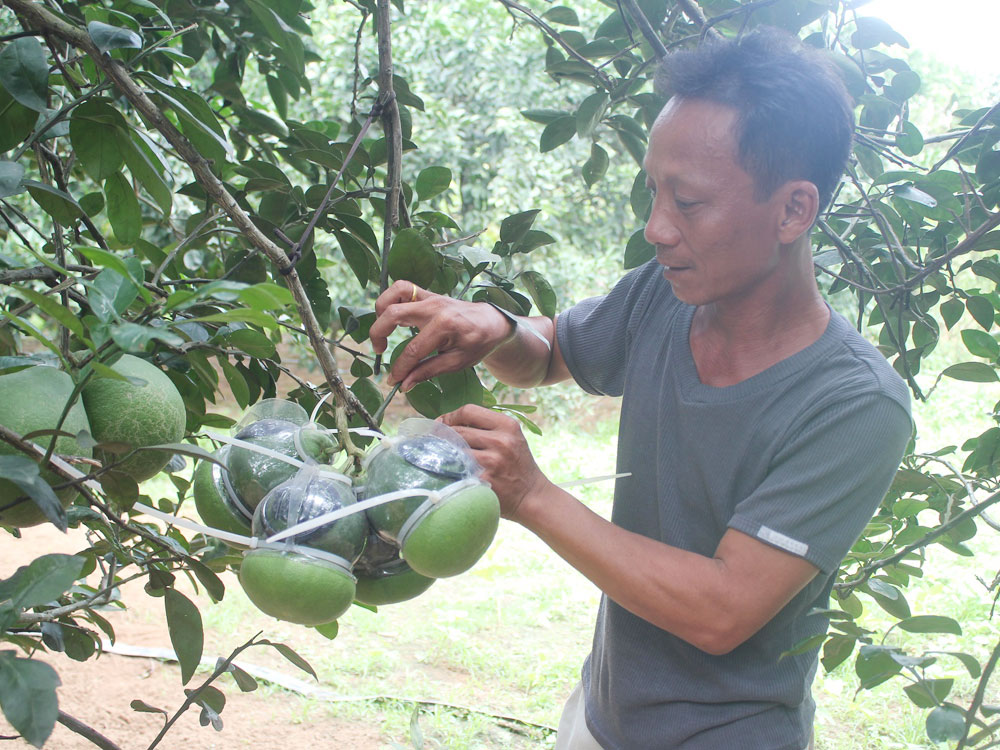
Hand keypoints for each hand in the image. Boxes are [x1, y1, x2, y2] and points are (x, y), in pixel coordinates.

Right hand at [369, 281, 513, 390]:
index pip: (412, 350)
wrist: (492, 322)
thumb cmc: (478, 343)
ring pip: (394, 292)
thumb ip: (428, 371)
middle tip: (380, 351)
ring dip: (381, 311)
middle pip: (393, 313)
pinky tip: (391, 317)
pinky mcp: (427, 293)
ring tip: (383, 330)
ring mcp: (430, 296)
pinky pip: (402, 288)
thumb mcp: (457, 362)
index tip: (393, 381)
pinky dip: (391, 299)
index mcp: (445, 326)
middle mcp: (434, 307)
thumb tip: (404, 385)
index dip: (399, 368)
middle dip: (378, 334)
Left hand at [439, 405, 550, 520]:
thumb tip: (448, 421)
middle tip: (434, 441)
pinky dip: (449, 469)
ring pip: (454, 450)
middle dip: (442, 435)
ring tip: (440, 455)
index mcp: (508, 425)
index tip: (442, 423)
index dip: (450, 416)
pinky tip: (447, 470)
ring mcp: (492, 461)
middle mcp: (501, 441)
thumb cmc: (517, 465)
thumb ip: (487, 426)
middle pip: (458, 430)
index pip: (468, 410)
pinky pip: (456, 469)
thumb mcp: (511, 437)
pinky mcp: (483, 480)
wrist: (532, 496)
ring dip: (443, 453)